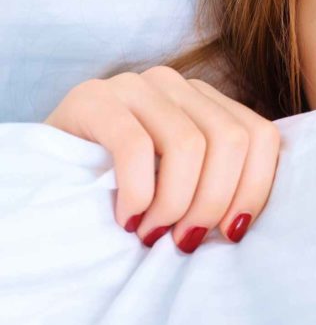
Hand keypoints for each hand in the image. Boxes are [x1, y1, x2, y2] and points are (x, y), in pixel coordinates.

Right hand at [44, 66, 280, 252]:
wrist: (45, 167)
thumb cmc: (120, 183)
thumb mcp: (177, 177)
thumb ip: (215, 181)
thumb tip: (244, 224)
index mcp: (209, 101)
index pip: (261, 136)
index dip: (254, 189)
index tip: (231, 232)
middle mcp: (178, 85)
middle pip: (231, 140)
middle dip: (213, 201)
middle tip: (185, 239)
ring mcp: (136, 85)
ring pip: (189, 145)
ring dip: (175, 203)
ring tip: (153, 233)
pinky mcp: (94, 98)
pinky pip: (135, 146)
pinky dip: (138, 192)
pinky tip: (128, 218)